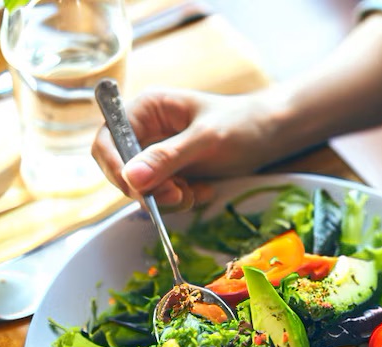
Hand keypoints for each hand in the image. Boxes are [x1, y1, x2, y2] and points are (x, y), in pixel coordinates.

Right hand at [91, 87, 292, 207]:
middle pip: (122, 170)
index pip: (108, 140)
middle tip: (177, 195)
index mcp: (146, 109)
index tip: (135, 189)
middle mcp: (146, 131)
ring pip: (142, 189)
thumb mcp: (206, 140)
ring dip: (167, 198)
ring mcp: (158, 154)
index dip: (114, 166)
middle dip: (148, 189)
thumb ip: (168, 158)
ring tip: (197, 192)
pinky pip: (162, 196)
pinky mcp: (172, 173)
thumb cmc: (243, 124)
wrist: (273, 135)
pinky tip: (205, 190)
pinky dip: (181, 200)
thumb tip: (130, 179)